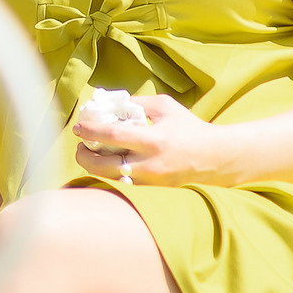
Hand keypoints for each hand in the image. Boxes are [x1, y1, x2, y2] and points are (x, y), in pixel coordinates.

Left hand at [68, 93, 233, 186]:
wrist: (214, 156)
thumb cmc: (188, 127)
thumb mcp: (165, 106)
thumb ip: (137, 103)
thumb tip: (110, 104)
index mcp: (155, 140)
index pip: (114, 137)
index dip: (91, 132)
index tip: (78, 127)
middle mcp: (151, 163)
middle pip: (106, 166)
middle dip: (85, 156)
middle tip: (78, 145)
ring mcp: (152, 179)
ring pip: (112, 177)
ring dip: (94, 166)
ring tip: (88, 152)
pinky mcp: (153, 188)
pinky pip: (123, 182)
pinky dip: (110, 172)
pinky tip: (105, 160)